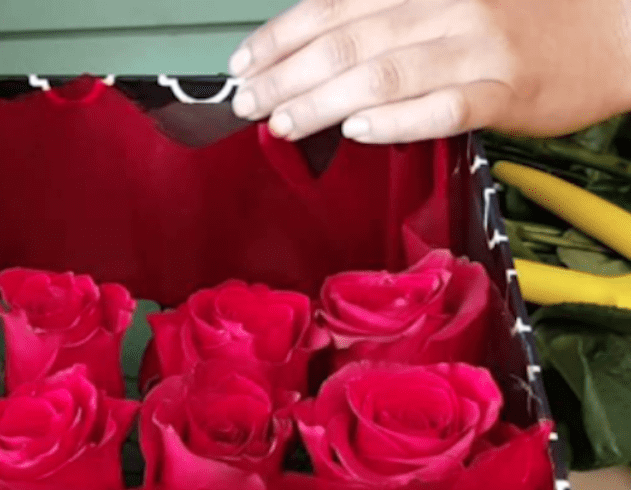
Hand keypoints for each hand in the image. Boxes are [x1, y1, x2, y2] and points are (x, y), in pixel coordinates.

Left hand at [229, 0, 630, 142]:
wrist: (614, 28)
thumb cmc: (519, 17)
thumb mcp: (448, 0)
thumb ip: (386, 17)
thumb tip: (313, 48)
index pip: (334, 5)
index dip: (280, 36)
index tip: (242, 64)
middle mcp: (447, 6)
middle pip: (347, 41)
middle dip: (285, 75)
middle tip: (246, 102)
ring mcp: (478, 48)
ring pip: (384, 74)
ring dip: (323, 101)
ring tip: (282, 122)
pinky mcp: (506, 90)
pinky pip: (444, 106)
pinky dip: (398, 119)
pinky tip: (359, 130)